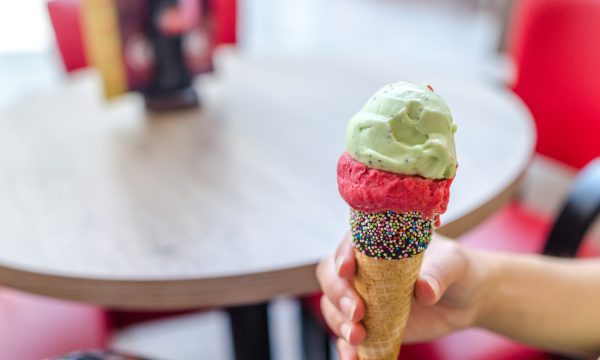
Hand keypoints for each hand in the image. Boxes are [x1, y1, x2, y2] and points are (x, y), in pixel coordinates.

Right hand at [316, 232, 488, 359]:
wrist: (466, 299)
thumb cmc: (457, 269)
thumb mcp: (453, 264)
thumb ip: (438, 274)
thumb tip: (424, 290)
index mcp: (378, 243)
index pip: (350, 243)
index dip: (343, 254)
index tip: (347, 270)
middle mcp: (363, 268)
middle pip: (331, 276)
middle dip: (338, 294)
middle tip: (357, 313)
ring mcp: (363, 297)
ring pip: (333, 306)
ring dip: (339, 322)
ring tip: (358, 337)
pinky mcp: (369, 324)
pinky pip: (347, 336)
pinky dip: (346, 348)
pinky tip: (353, 357)